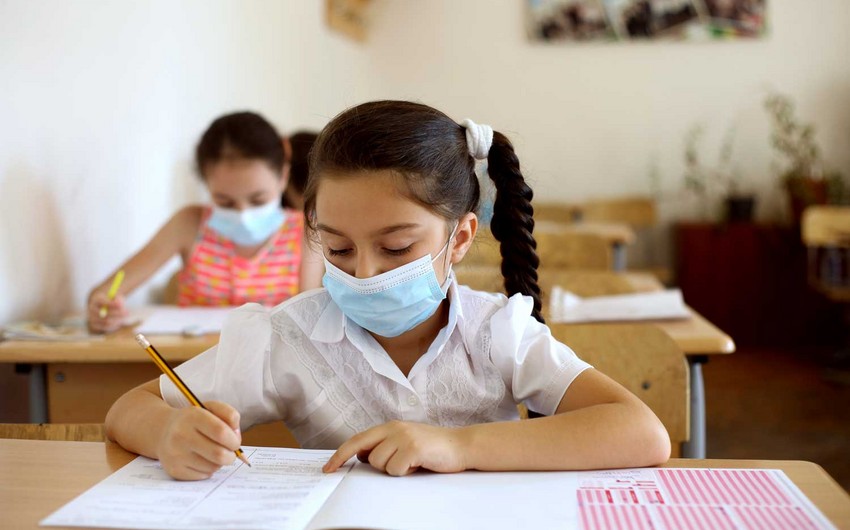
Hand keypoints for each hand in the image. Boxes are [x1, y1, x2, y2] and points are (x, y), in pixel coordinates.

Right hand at [87, 291, 127, 332]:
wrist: (102, 306)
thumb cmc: (111, 300)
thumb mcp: (115, 297)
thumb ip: (118, 299)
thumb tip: (120, 305)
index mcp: (96, 300)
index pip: (102, 302)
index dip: (112, 304)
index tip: (122, 306)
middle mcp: (92, 309)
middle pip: (104, 314)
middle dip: (117, 313)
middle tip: (127, 312)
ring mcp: (92, 318)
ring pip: (106, 322)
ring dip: (117, 319)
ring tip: (124, 315)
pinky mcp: (95, 325)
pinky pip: (106, 327)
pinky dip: (114, 324)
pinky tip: (119, 320)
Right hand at [156, 401, 241, 480]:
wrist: (164, 431)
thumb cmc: (195, 420)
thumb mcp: (211, 408)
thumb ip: (229, 415)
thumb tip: (236, 436)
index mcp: (192, 416)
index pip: (220, 431)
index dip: (234, 440)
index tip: (235, 442)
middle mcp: (181, 435)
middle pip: (218, 454)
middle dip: (231, 455)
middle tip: (230, 452)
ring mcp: (176, 454)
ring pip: (213, 466)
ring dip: (219, 462)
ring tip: (213, 453)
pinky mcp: (174, 470)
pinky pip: (203, 475)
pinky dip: (208, 469)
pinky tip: (202, 459)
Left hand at [323, 421, 469, 475]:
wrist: (461, 446)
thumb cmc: (433, 448)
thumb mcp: (405, 442)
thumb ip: (385, 446)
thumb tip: (364, 456)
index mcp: (390, 426)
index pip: (358, 439)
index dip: (340, 454)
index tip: (328, 468)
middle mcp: (394, 428)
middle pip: (365, 451)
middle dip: (365, 464)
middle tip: (359, 470)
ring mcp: (403, 437)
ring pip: (380, 463)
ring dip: (394, 469)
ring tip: (411, 463)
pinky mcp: (413, 448)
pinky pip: (395, 470)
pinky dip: (406, 473)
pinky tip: (418, 465)